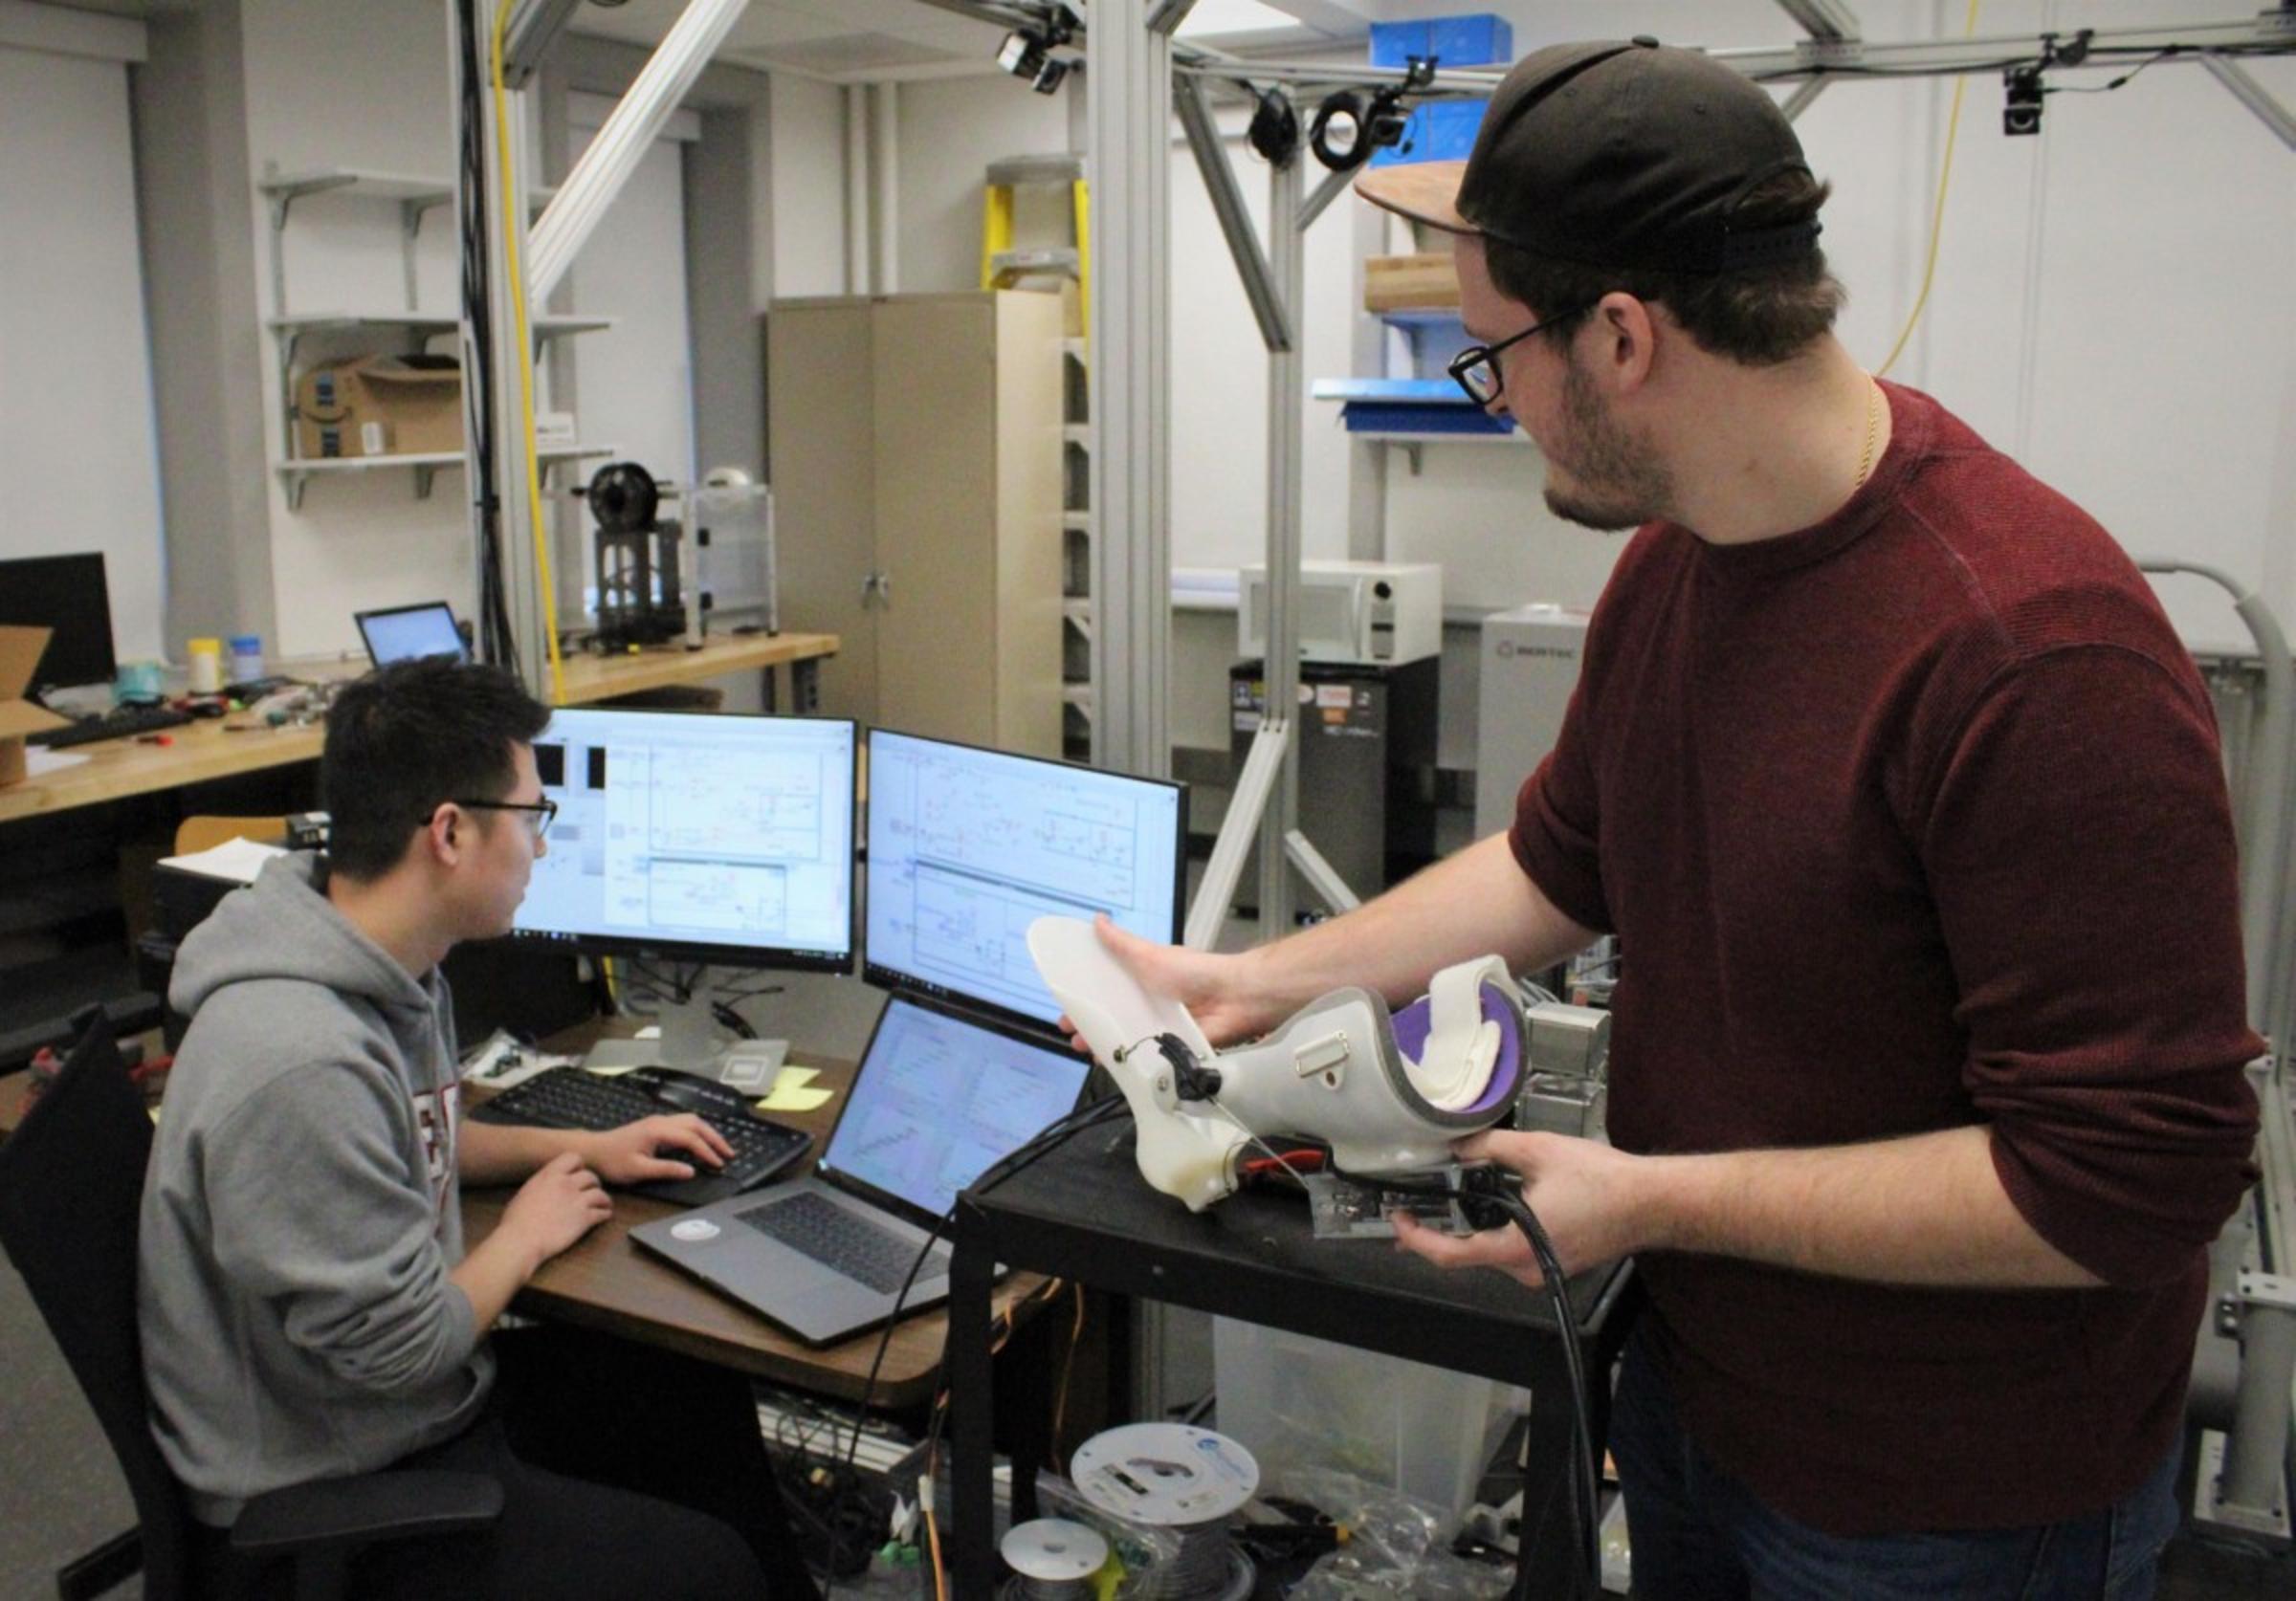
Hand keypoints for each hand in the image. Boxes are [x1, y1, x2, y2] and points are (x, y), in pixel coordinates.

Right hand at [499, 1151, 612, 1266]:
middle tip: (592, 1190)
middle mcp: (566, 1184)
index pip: (573, 1158)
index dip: (578, 1165)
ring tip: (604, 1204)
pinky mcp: (584, 1218)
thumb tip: (546, 1186)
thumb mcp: (527, 1192)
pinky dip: (605, 1213)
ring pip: (600, 1194)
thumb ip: (541, 1185)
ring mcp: (577, 1200)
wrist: (521, 1240)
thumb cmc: (516, 1220)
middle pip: (590, 1176)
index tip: (578, 1172)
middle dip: (593, 1183)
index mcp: (550, 1175)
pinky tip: (605, 1216)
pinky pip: (602, 1212)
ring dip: (603, 1199)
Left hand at [579, 1115, 732, 1185]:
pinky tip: (701, 1142)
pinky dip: (698, 1131)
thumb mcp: (639, 1170)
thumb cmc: (613, 1161)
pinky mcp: (656, 1125)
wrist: (593, 1150)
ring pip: (691, 1120)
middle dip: (714, 1138)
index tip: (719, 1165)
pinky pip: (684, 1123)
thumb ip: (666, 1169)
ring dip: (708, 1133)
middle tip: (729, 1154)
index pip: (691, 1138)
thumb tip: (692, 1171)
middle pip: (696, 1123)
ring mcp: (659, 1121)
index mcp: (658, 1131)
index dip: (707, 1151)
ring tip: (720, 1148)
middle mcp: (661, 1121)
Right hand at [1056, 914, 1279, 1054]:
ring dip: (1107, 1047)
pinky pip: (1147, 1056)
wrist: (1234, 999)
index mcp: (1144, 979)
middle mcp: (1151, 1003)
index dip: (1087, 999)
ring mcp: (1161, 1026)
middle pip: (1114, 1017)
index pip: (1108, 990)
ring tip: (1089, 1051)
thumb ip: (1122, 943)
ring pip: (1127, 1039)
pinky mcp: (1172, 1047)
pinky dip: (1132, 1062)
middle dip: (1091, 1027)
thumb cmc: (1196, 973)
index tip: (1068, 1009)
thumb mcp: (1151, 956)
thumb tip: (1098, 921)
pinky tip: (1117, 1066)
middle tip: (1073, 1036)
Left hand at [1392, 1131, 1652, 1288]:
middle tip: (1410, 1211)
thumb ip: (1490, 1149)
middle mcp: (1524, 1270)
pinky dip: (1493, 1232)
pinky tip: (1487, 1208)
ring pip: (1491, 1254)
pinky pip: (1513, 1252)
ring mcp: (1542, 1272)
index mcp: (1515, 1248)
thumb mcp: (1538, 1151)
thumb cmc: (1599, 1179)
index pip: (1451, 1254)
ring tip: (1444, 1203)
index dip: (1417, 1239)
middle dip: (1436, 1234)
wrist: (1651, 1203)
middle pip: (1468, 1256)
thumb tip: (1456, 1147)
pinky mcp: (1555, 1266)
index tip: (1397, 1219)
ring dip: (1467, 1231)